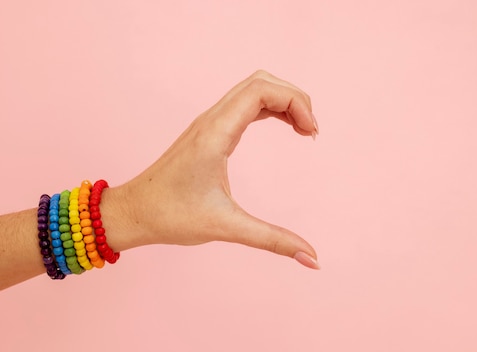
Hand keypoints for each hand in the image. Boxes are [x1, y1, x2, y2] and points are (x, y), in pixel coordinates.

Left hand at [107, 70, 319, 268]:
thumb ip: (273, 241)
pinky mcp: (210, 131)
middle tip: (310, 130)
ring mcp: (209, 122)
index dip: (295, 102)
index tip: (310, 133)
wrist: (133, 212)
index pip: (261, 91)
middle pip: (261, 81)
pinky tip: (285, 128)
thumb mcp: (227, 228)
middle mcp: (212, 120)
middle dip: (294, 98)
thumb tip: (312, 258)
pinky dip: (271, 108)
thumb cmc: (172, 217)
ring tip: (303, 129)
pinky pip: (245, 104)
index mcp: (216, 134)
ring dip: (283, 101)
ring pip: (253, 89)